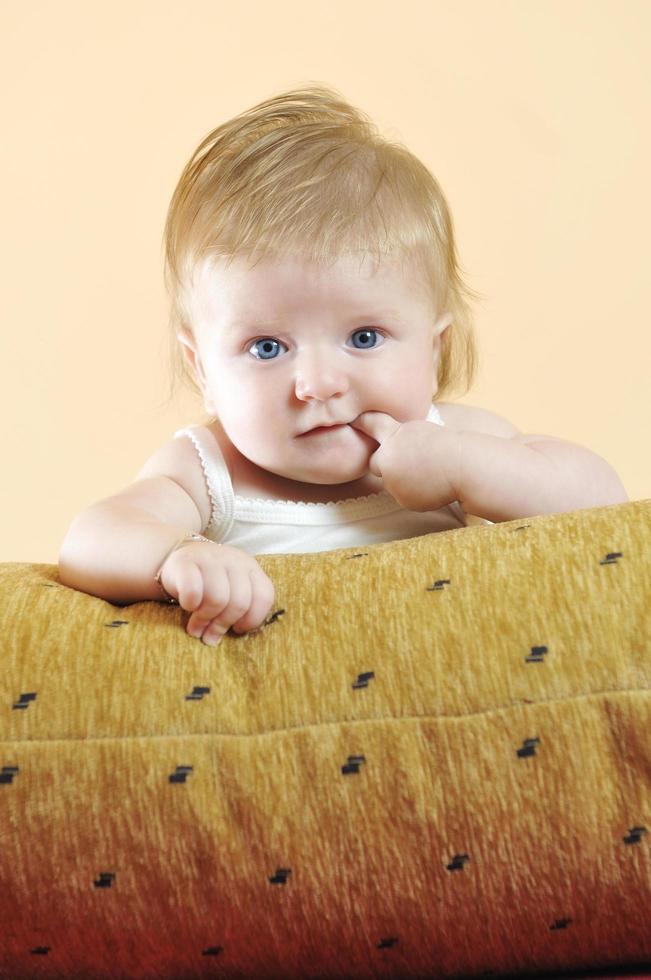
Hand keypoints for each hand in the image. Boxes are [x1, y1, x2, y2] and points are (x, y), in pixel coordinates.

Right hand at [160, 541, 274, 645]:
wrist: (177, 557)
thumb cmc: (207, 584)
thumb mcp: (229, 592)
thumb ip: (236, 611)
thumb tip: (224, 638)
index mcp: (250, 568)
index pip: (264, 596)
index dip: (252, 619)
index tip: (237, 629)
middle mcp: (234, 560)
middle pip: (240, 602)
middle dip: (223, 624)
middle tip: (209, 635)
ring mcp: (210, 558)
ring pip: (217, 599)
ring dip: (205, 619)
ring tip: (196, 627)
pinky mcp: (185, 561)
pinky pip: (192, 591)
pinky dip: (190, 605)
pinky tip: (187, 607)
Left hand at [350, 411, 459, 511]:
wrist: (463, 467)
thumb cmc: (448, 446)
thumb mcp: (420, 431)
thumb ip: (399, 437)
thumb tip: (387, 445)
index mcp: (392, 436)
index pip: (369, 425)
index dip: (360, 424)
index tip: (352, 421)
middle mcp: (386, 459)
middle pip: (374, 463)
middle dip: (386, 463)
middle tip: (408, 461)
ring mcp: (392, 482)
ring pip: (392, 482)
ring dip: (403, 479)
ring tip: (427, 472)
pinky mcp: (402, 499)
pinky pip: (404, 496)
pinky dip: (414, 493)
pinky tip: (431, 485)